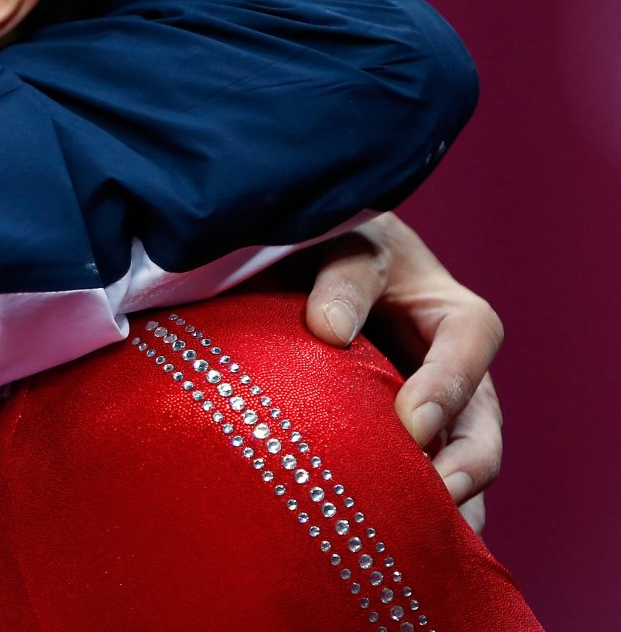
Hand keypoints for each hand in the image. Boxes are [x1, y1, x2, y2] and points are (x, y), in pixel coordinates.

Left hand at [299, 214, 503, 530]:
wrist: (306, 263)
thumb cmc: (333, 244)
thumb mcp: (343, 244)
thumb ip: (342, 279)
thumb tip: (328, 331)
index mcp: (454, 316)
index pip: (468, 347)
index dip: (445, 387)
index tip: (410, 425)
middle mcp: (457, 372)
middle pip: (482, 427)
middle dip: (462, 467)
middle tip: (428, 500)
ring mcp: (436, 413)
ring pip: (459, 466)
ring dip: (444, 504)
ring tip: (417, 539)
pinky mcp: (404, 441)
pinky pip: (421, 483)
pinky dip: (415, 514)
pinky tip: (392, 544)